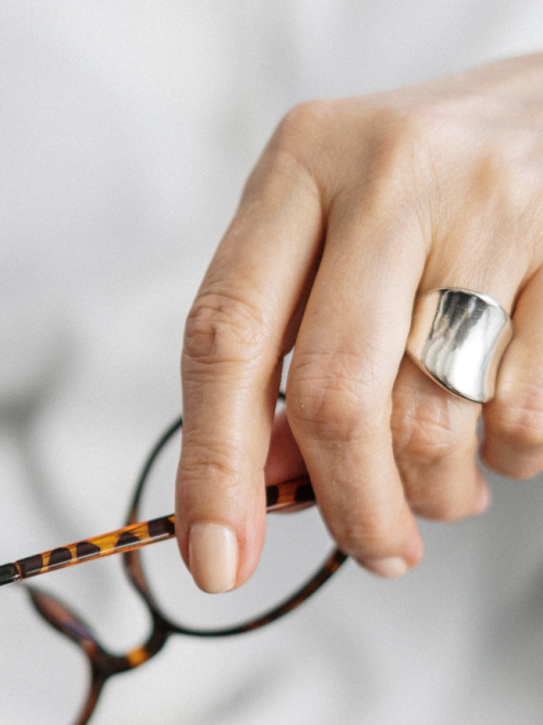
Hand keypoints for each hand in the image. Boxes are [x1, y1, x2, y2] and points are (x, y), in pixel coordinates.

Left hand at [177, 53, 542, 588]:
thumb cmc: (429, 196)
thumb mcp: (334, 238)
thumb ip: (283, 351)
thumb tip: (263, 492)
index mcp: (302, 161)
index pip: (227, 333)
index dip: (213, 464)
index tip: (215, 562)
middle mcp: (389, 171)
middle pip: (335, 393)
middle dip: (351, 506)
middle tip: (377, 551)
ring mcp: (492, 203)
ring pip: (434, 418)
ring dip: (437, 491)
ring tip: (449, 483)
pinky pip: (525, 414)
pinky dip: (512, 456)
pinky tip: (506, 428)